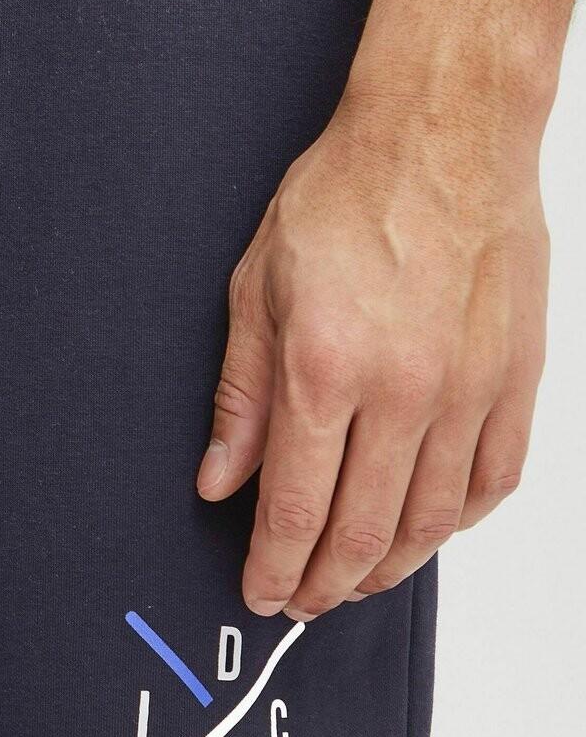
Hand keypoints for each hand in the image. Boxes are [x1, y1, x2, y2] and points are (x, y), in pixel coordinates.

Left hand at [196, 0, 549, 621]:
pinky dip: (457, 523)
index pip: (294, 508)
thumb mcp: (257, 287)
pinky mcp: (516, 379)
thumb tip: (219, 477)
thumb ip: (240, 395)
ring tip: (356, 579)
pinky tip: (428, 530)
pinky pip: (493, 481)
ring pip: (431, 523)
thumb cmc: (346, 196)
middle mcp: (403, 393)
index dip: (274, 567)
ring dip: (388, 568)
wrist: (442, 135)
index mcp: (324, 370)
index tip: (262, 592)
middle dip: (325, 584)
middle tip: (304, 601)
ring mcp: (469, 391)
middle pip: (363, 533)